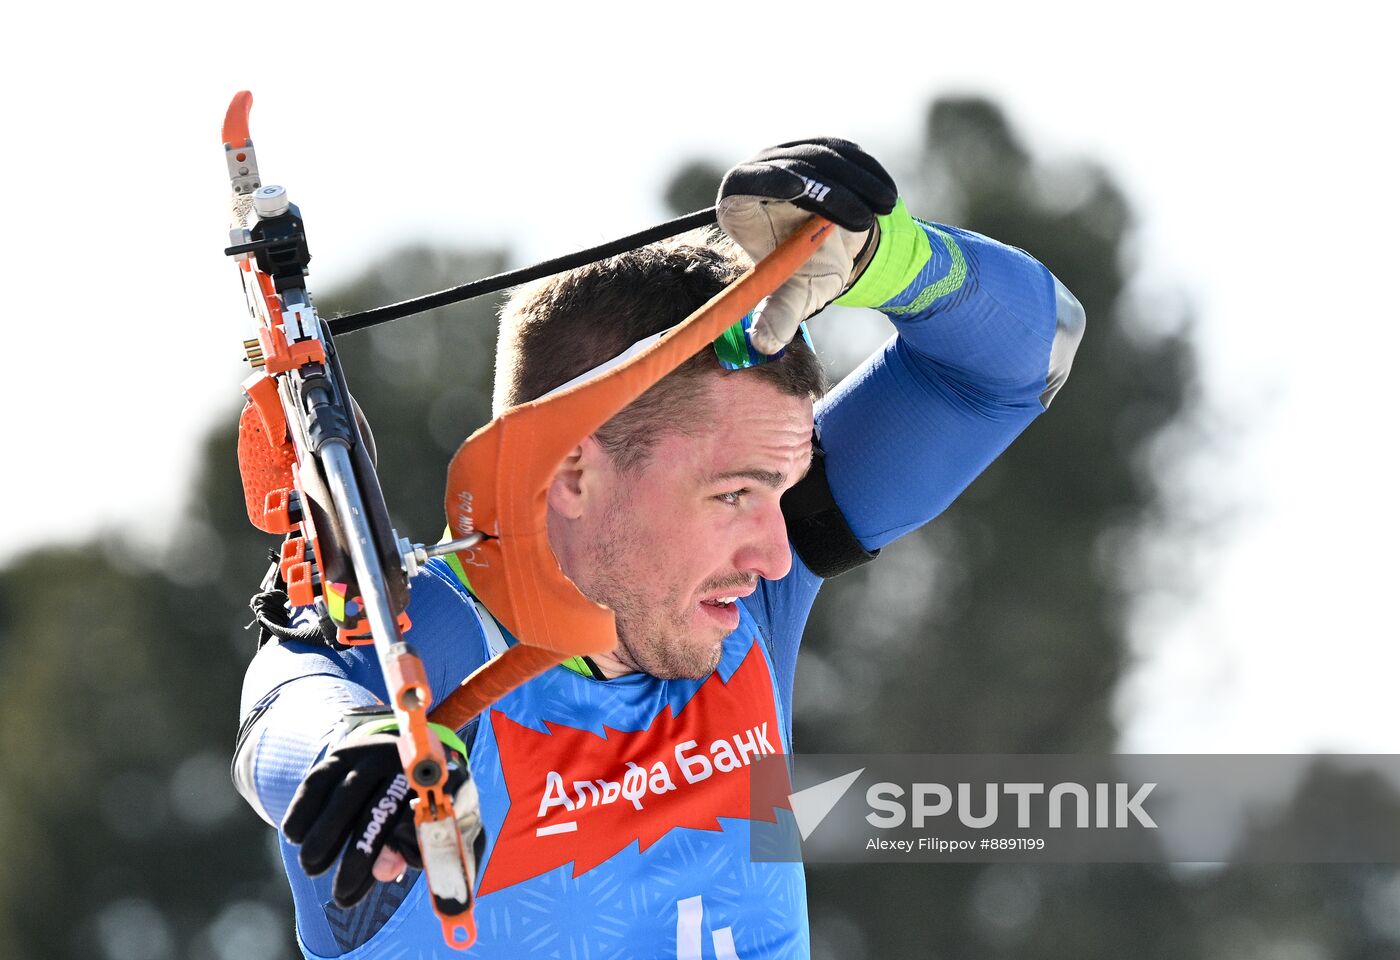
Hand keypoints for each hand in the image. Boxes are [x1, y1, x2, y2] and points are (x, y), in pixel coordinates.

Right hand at [281, 719, 483, 908]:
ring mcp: (372, 753)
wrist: (397, 759)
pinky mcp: (343, 752)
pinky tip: (293, 835)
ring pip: (345, 794)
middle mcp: (405, 762)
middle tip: (340, 894)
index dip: (402, 846)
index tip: (383, 877)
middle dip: (357, 855)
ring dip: (323, 834)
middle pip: (380, 808)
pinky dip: (303, 808)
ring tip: (311, 867)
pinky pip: (318, 780)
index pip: (420, 813)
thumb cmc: (415, 805)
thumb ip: (409, 850)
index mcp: (436, 781)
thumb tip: (384, 873)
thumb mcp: (424, 826)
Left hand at [717, 138, 896, 353]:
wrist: (839, 253)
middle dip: (829, 191)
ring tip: (881, 212)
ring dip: (856, 183)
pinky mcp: (822, 148)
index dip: (768, 178)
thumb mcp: (796, 297)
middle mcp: (762, 170)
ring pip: (822, 156)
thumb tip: (764, 345)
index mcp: (740, 204)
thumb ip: (778, 316)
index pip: (745, 179)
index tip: (800, 188)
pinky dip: (869, 172)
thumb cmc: (807, 274)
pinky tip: (886, 198)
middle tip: (860, 220)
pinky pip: (845, 152)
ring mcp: (793, 153)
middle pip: (790, 164)